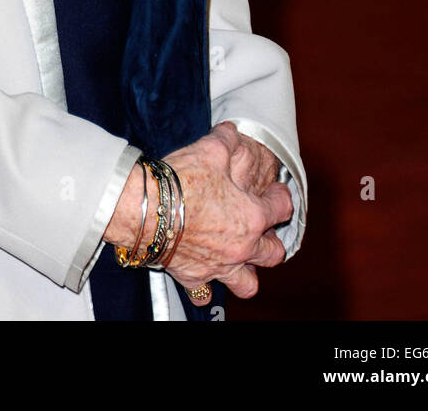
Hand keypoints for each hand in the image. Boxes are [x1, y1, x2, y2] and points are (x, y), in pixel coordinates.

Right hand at [161, 124, 290, 304]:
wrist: (145, 208)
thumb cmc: (180, 182)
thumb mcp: (210, 150)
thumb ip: (227, 140)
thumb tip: (231, 132)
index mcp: (251, 217)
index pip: (282, 209)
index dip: (282, 197)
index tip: (277, 193)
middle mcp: (241, 247)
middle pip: (273, 253)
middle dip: (272, 240)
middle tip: (262, 229)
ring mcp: (218, 266)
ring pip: (248, 284)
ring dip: (248, 273)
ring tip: (241, 260)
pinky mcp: (193, 277)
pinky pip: (205, 294)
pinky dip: (206, 287)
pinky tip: (203, 273)